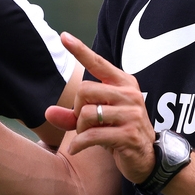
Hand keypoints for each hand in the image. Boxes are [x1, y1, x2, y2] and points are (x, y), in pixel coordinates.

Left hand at [44, 33, 155, 183]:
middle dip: (76, 109)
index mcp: (123, 83)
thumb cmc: (119, 132)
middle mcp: (129, 93)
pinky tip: (76, 149)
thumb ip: (73, 115)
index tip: (63, 36)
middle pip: (84, 90)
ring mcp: (131, 114)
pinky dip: (79, 144)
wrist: (147, 158)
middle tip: (82, 122)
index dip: (80, 50)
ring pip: (86, 113)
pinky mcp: (128, 134)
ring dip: (79, 129)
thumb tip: (47, 112)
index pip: (98, 63)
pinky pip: (92, 135)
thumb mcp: (98, 120)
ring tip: (86, 137)